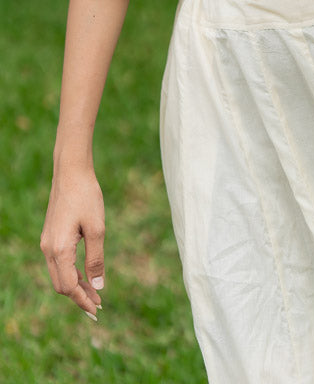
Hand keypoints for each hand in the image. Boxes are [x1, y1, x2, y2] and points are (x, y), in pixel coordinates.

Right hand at [41, 167, 104, 319]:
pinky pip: (58, 263)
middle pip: (61, 285)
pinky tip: (84, 274)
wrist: (71, 172)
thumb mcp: (97, 228)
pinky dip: (71, 273)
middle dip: (78, 297)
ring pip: (58, 275)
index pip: (69, 287)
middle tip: (98, 304)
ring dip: (75, 286)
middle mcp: (48, 249)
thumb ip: (96, 258)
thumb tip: (98, 286)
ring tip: (94, 293)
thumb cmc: (86, 196)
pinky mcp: (50, 236)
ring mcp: (47, 243)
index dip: (83, 300)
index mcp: (59, 249)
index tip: (97, 310)